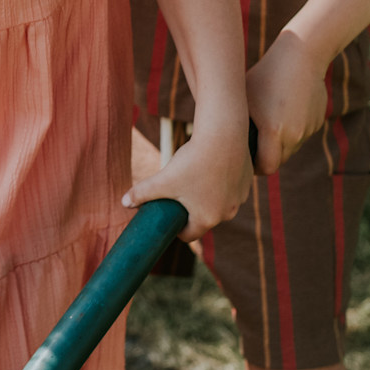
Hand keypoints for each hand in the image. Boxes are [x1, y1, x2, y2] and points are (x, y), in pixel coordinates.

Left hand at [124, 122, 252, 242]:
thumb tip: (123, 202)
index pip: (188, 235)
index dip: (175, 228)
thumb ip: (142, 193)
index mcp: (206, 219)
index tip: (167, 216)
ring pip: (218, 203)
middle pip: (204, 218)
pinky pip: (230, 188)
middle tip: (178, 193)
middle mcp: (227, 214)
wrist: (223, 135)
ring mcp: (239, 198)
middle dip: (190, 210)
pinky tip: (211, 169)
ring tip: (195, 178)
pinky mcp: (246, 183)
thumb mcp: (163, 179)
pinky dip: (220, 183)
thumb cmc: (192, 161)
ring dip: (207, 196)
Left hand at [246, 29, 329, 173]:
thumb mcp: (243, 98)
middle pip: (279, 161)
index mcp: (274, 131)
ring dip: (280, 144)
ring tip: (267, 124)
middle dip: (266, 157)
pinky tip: (283, 110)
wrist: (302, 55)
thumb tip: (218, 142)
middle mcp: (295, 135)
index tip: (245, 160)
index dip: (254, 168)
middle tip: (251, 148)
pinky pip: (302, 134)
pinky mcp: (317, 121)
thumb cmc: (264, 75)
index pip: (266, 168)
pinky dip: (292, 130)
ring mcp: (309, 129)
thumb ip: (235, 123)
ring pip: (291, 148)